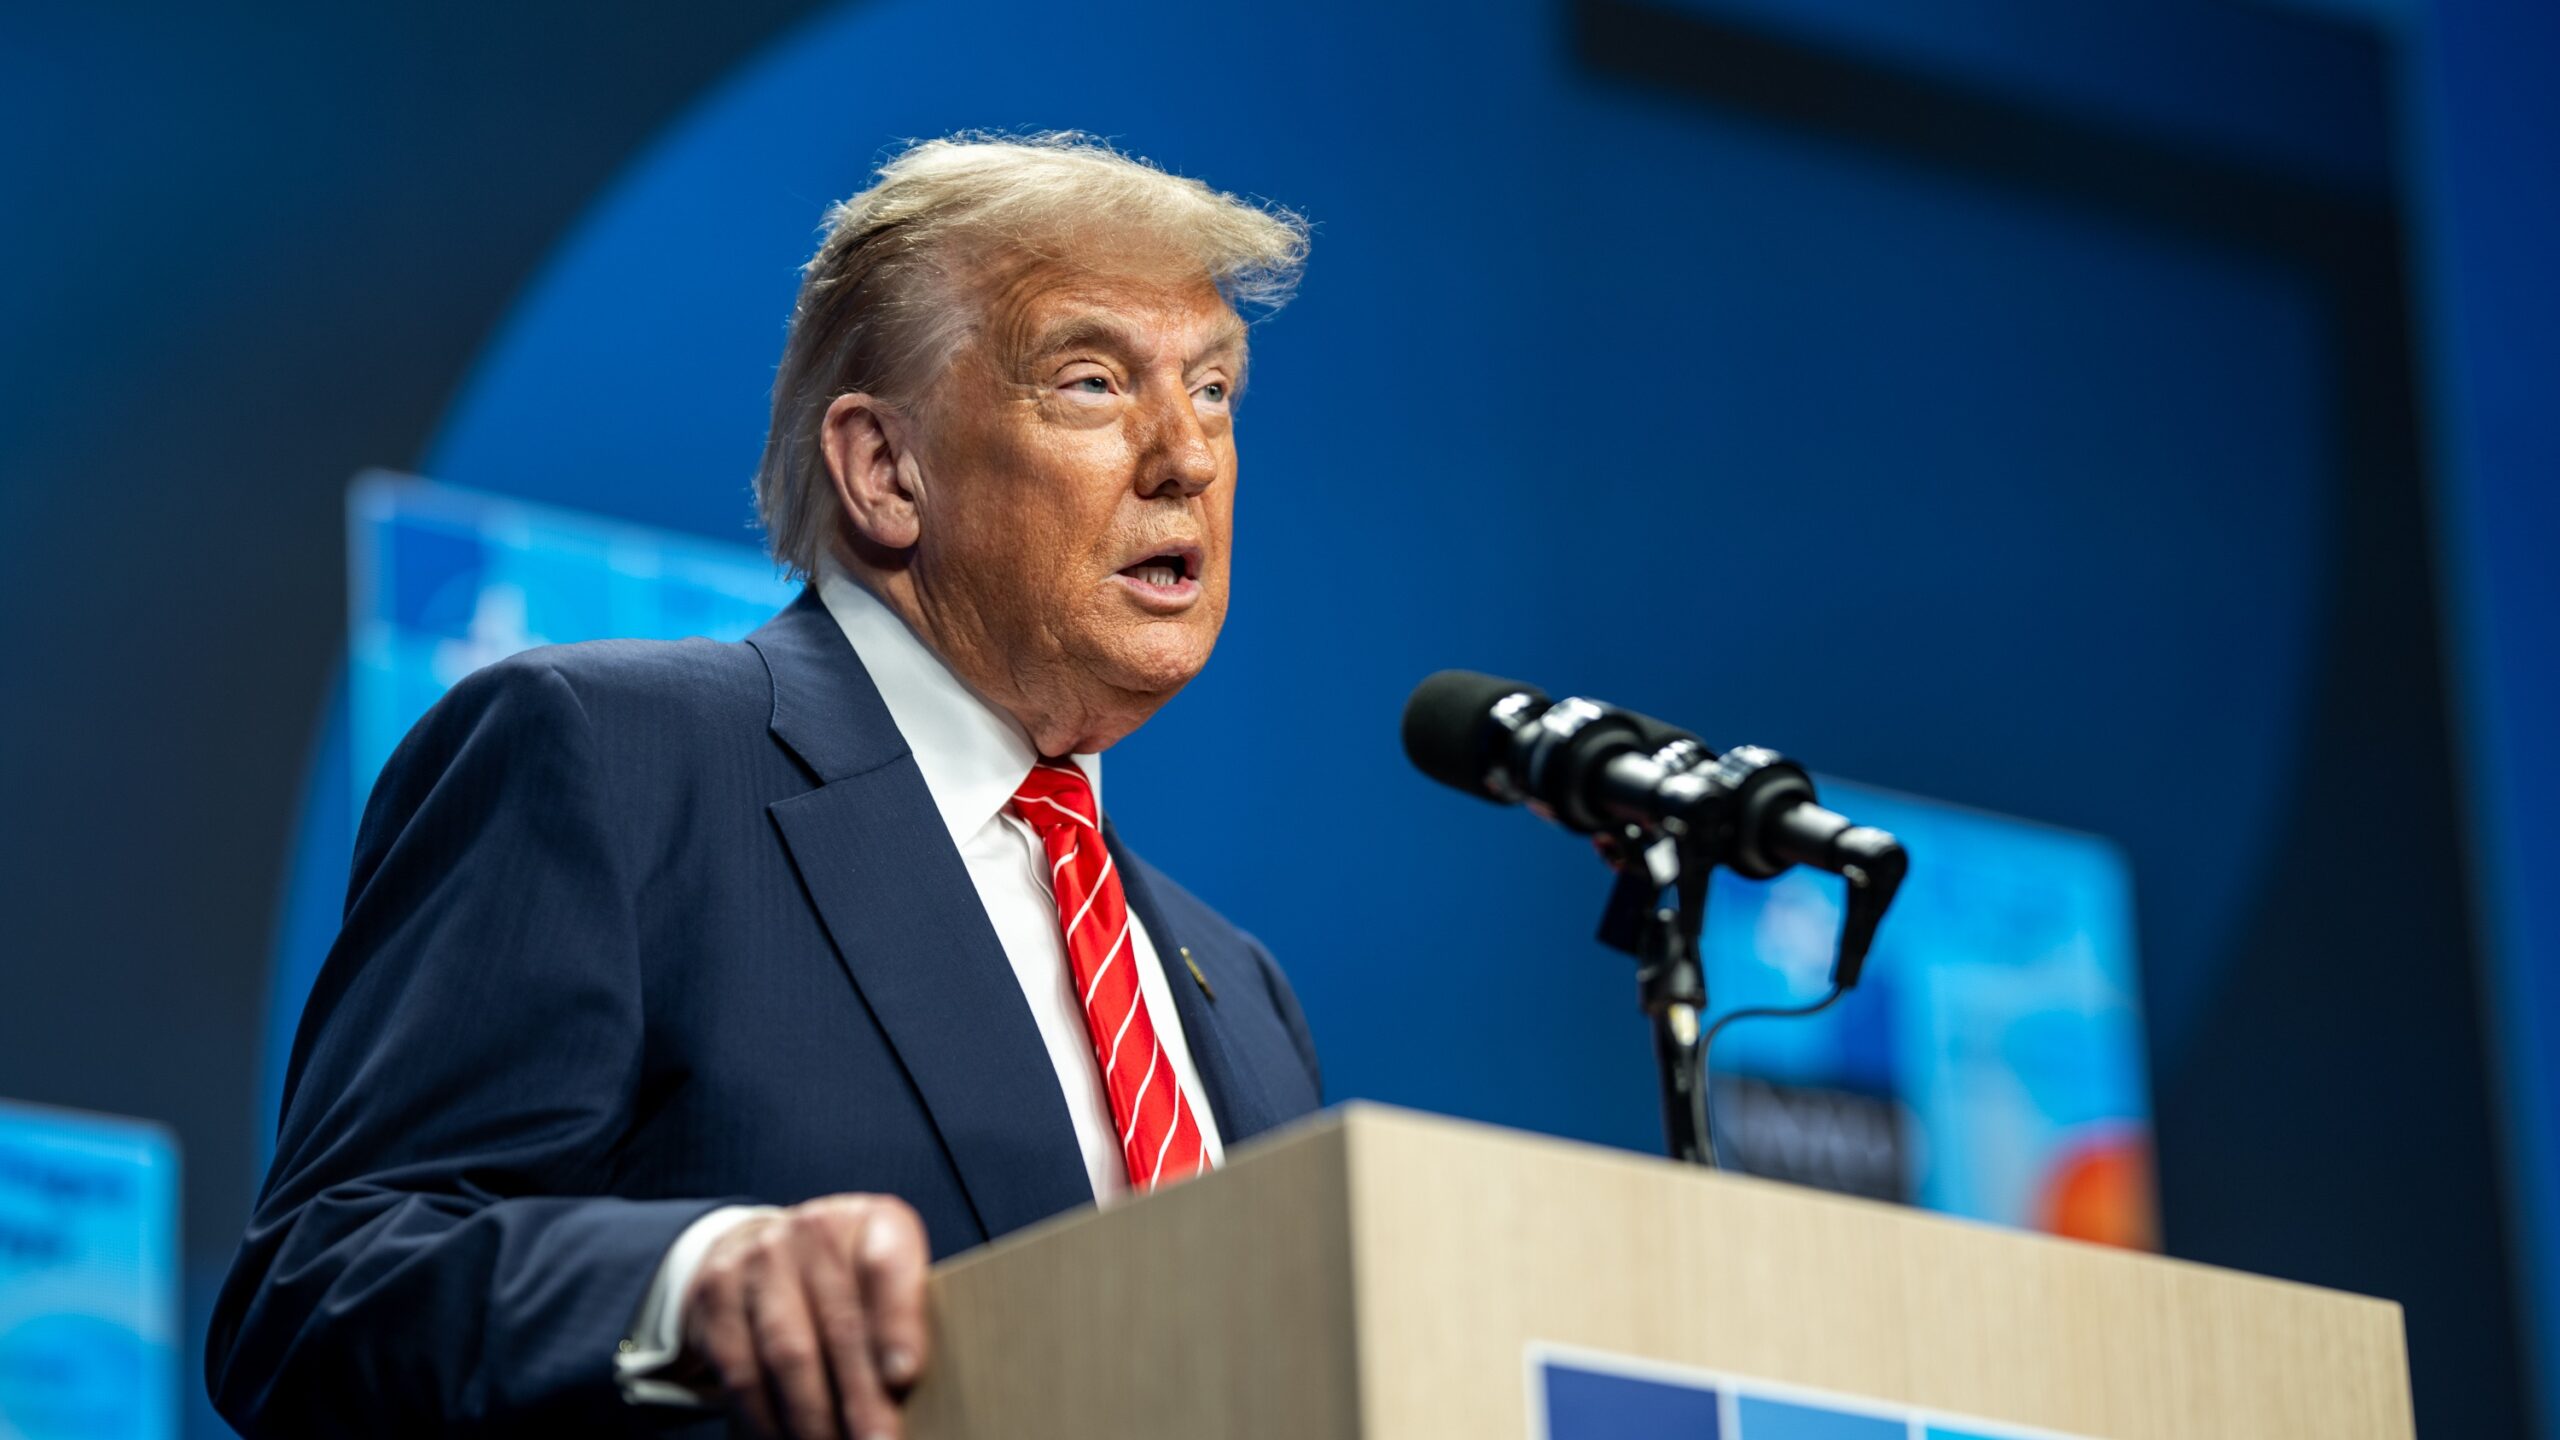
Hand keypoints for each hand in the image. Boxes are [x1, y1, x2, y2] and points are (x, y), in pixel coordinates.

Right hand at [680, 1193, 930, 1439]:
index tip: (904, 1377)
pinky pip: (742, 1373)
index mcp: (871, 1221)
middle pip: (839, 1324)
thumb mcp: (886, 1280)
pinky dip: (767, 1420)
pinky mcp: (716, 1298)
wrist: (763, 1249)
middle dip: (860, 1397)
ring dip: (813, 1418)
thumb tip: (909, 1395)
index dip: (897, 1321)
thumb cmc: (848, 1278)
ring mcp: (759, 1261)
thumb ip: (905, 1320)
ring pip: (787, 1354)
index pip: (886, 1264)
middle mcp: (813, 1231)